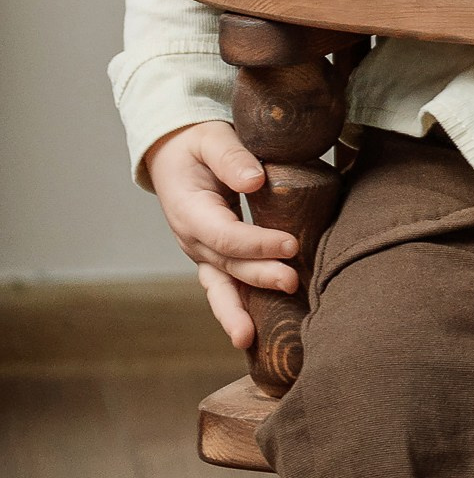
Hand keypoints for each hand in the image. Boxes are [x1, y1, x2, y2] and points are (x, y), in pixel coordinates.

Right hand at [146, 120, 298, 350]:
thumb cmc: (199, 144)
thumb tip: (256, 180)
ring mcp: (202, 254)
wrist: (176, 155)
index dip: (256, 243)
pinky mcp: (216, 261)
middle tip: (291, 282)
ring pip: (219, 289)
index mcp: (189, 209)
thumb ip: (231, 157)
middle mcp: (192, 238)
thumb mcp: (212, 138)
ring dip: (236, 313)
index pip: (224, 234)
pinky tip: (256, 336)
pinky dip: (240, 311)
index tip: (289, 244)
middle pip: (226, 266)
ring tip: (251, 339)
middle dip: (258, 278)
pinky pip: (227, 289)